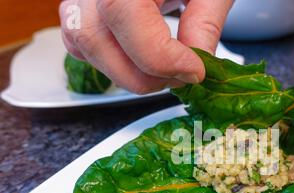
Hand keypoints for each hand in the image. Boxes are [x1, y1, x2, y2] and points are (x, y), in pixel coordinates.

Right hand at [59, 0, 233, 93]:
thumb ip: (205, 22)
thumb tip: (195, 67)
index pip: (125, 15)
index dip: (162, 57)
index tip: (195, 70)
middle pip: (95, 40)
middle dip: (146, 75)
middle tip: (184, 75)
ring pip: (84, 46)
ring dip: (129, 73)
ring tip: (167, 69)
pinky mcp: (81, 6)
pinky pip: (80, 44)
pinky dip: (112, 62)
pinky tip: (144, 58)